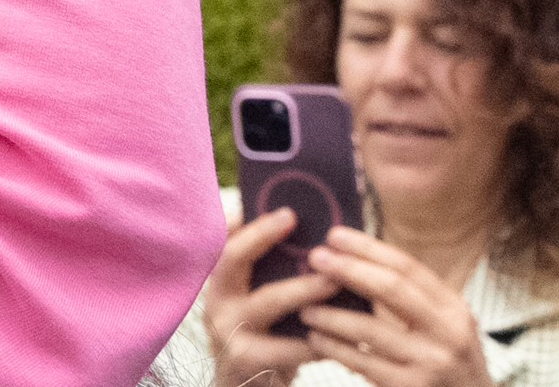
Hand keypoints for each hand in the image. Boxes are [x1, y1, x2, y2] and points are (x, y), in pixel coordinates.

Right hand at [200, 207, 336, 386]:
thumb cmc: (263, 340)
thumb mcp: (258, 303)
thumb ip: (273, 275)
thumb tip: (313, 239)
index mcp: (220, 281)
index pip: (224, 238)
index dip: (245, 217)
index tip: (273, 199)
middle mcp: (216, 300)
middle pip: (231, 258)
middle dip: (263, 235)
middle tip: (293, 219)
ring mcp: (227, 330)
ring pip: (267, 301)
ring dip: (304, 288)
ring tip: (335, 281)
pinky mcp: (246, 360)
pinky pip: (287, 347)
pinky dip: (318, 339)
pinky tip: (343, 336)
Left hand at [302, 228, 491, 386]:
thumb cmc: (448, 362)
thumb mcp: (444, 325)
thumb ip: (411, 297)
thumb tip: (354, 258)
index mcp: (454, 309)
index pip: (408, 268)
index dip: (368, 248)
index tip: (334, 235)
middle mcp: (448, 333)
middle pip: (392, 289)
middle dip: (349, 269)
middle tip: (314, 258)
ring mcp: (432, 362)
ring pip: (370, 329)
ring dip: (332, 315)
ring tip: (305, 307)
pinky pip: (363, 362)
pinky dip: (334, 348)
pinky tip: (315, 339)